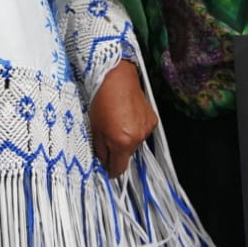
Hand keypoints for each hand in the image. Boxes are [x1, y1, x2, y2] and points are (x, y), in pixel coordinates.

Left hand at [88, 61, 156, 177]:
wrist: (116, 77)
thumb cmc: (101, 100)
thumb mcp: (94, 128)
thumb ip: (100, 150)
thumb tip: (103, 162)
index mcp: (122, 142)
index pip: (119, 169)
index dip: (111, 169)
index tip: (107, 167)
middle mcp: (138, 138)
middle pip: (127, 156)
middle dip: (118, 150)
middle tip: (108, 136)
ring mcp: (147, 128)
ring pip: (135, 143)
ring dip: (127, 138)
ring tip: (118, 122)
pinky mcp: (153, 119)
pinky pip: (142, 131)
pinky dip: (135, 128)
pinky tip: (127, 116)